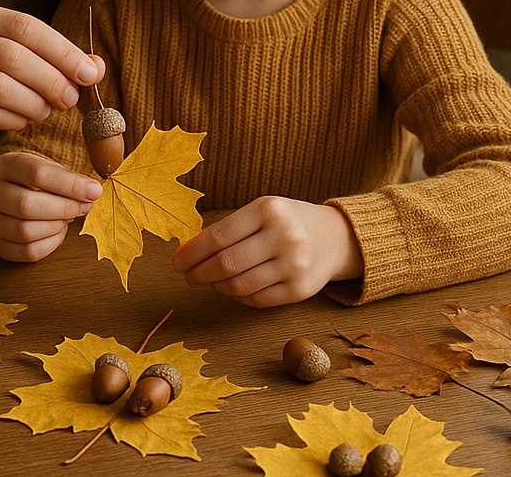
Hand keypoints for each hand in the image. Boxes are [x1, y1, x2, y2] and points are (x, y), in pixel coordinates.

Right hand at [0, 0, 104, 166]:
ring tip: (45, 112)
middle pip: (10, 54)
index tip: (89, 72)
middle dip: (50, 78)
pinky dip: (12, 119)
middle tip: (71, 99)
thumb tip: (96, 67)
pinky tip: (23, 122)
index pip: (21, 24)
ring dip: (33, 102)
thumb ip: (40, 58)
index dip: (61, 49)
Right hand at [0, 152, 101, 261]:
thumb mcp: (48, 166)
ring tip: (69, 217)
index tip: (93, 191)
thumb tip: (92, 192)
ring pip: (25, 231)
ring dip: (56, 226)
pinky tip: (58, 230)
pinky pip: (27, 252)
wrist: (9, 191)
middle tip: (84, 206)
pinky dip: (50, 243)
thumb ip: (68, 177)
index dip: (69, 184)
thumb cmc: (34, 178)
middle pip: (26, 205)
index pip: (36, 173)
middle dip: (64, 208)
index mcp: (3, 166)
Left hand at [170, 197, 362, 307]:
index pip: (219, 236)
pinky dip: (237, 296)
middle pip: (226, 264)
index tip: (176, 262)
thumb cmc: (286, 221)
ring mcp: (294, 265)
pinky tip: (232, 288)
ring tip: (209, 280)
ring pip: (239, 286)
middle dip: (199, 273)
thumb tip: (188, 252)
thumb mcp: (261, 211)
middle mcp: (283, 236)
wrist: (334, 237)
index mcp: (268, 210)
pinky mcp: (300, 290)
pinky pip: (256, 300)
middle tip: (186, 275)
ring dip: (217, 286)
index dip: (192, 252)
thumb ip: (229, 229)